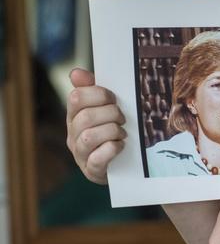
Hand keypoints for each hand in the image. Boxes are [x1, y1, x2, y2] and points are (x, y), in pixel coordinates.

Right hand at [66, 68, 126, 183]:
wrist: (120, 162)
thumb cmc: (111, 128)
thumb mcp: (105, 106)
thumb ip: (92, 88)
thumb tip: (75, 73)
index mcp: (75, 115)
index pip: (76, 97)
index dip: (99, 95)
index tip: (114, 99)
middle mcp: (73, 134)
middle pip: (85, 117)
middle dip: (111, 114)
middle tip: (123, 118)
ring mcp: (80, 154)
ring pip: (89, 137)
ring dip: (112, 132)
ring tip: (122, 133)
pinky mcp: (91, 170)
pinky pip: (97, 158)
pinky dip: (112, 149)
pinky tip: (120, 146)